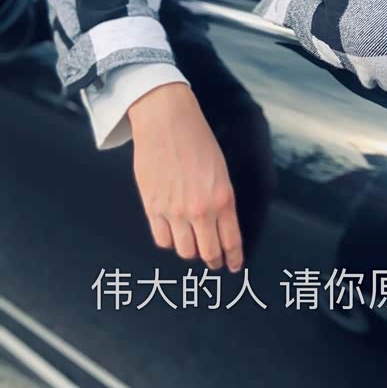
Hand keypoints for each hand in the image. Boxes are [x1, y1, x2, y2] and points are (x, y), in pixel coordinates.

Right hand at [127, 82, 242, 272]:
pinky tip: (174, 233)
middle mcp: (200, 210)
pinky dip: (169, 240)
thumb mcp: (221, 171)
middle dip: (213, 260)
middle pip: (208, 252)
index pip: (231, 242)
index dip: (233, 259)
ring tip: (193, 245)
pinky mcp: (152, 207)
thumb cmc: (197, 140)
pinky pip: (162, 239)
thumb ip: (221, 201)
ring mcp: (174, 211)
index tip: (233, 266)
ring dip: (191, 251)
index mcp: (223, 198)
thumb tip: (219, 226)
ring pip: (184, 251)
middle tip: (214, 261)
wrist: (166, 121)